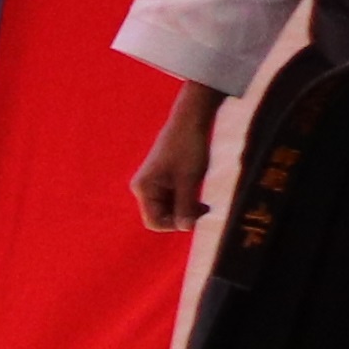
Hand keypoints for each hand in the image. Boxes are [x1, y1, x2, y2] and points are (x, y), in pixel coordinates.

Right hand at [131, 82, 220, 234]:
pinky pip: (172, 198)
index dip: (175, 225)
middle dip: (182, 216)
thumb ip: (185, 206)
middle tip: (205, 209)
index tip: (196, 219)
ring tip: (204, 202)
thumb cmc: (188, 147)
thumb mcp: (189, 180)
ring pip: (168, 208)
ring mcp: (152, 183)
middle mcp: (144, 188)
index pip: (154, 222)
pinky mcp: (162, 179)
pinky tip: (199, 195)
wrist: (191, 118)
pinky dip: (186, 199)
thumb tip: (186, 229)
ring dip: (186, 208)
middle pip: (161, 216)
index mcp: (144, 188)